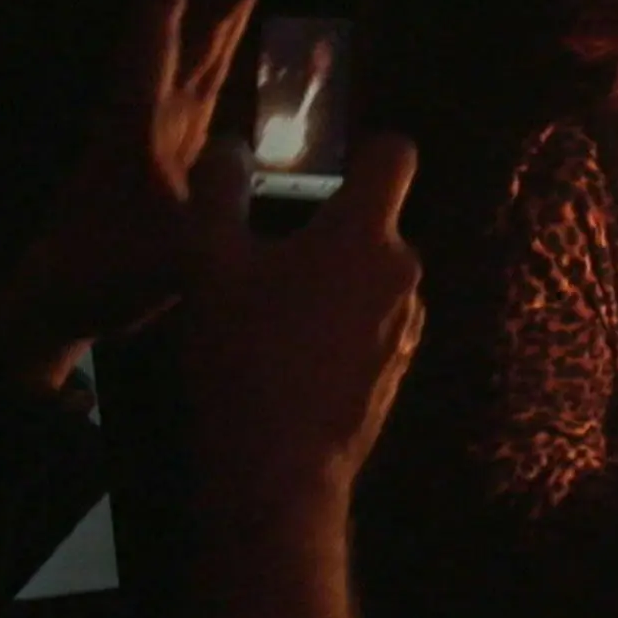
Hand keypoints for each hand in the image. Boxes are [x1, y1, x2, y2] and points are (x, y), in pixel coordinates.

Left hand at [0, 0, 307, 388]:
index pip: (159, 28)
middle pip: (192, 24)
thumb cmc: (109, 271)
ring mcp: (160, 124)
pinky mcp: (171, 146)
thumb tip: (261, 168)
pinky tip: (265, 46)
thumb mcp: (172, 250)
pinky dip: (236, 51)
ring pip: (200, 46)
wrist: (65, 298)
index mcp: (140, 116)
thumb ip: (217, 210)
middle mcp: (149, 106)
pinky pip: (208, 80)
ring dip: (236, 6)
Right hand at [183, 135, 424, 497]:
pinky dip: (338, 325)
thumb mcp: (208, 262)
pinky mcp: (399, 370)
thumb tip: (232, 146)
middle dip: (325, 227)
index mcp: (368, 232)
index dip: (363, 149)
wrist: (279, 471)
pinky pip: (371, 323)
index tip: (319, 167)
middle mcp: (404, 272)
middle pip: (374, 222)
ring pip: (371, 276)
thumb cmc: (243, 354)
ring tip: (268, 312)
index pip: (395, 154)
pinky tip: (288, 356)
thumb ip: (220, 190)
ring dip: (331, 280)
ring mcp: (409, 325)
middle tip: (261, 253)